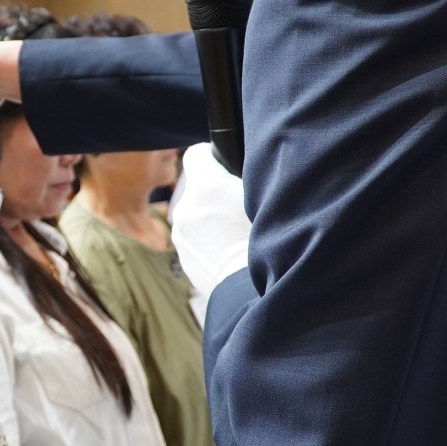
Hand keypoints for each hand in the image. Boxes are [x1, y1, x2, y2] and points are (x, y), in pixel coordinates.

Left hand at [169, 142, 251, 298]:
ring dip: (211, 217)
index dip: (212, 156)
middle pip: (197, 187)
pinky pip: (194, 237)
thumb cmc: (266, 244)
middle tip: (241, 206)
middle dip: (215, 192)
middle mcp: (186, 207)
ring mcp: (180, 234)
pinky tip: (229, 250)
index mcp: (205, 186)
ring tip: (237, 232)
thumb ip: (242, 180)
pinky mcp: (183, 256)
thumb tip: (238, 177)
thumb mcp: (262, 200)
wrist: (252, 291)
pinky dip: (208, 239)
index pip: (197, 154)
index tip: (224, 164)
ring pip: (195, 214)